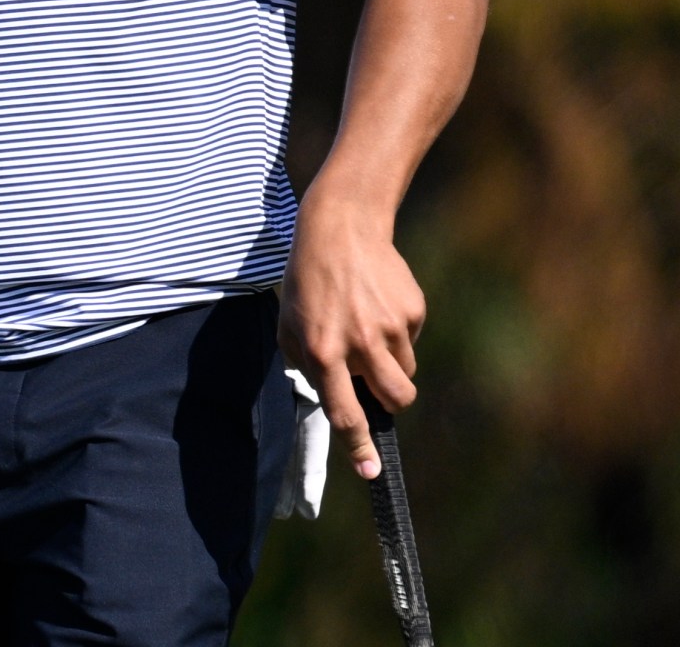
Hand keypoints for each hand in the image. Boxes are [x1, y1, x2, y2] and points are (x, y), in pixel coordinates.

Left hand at [278, 191, 424, 479]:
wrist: (340, 230)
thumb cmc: (306, 284)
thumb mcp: (289, 326)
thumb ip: (307, 367)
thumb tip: (333, 401)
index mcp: (322, 352)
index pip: (344, 412)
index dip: (358, 446)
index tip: (370, 472)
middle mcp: (359, 344)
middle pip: (396, 400)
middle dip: (390, 402)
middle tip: (373, 381)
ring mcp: (390, 328)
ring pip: (405, 374)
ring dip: (390, 366)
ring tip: (366, 331)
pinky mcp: (413, 312)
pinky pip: (411, 343)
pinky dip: (396, 335)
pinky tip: (376, 306)